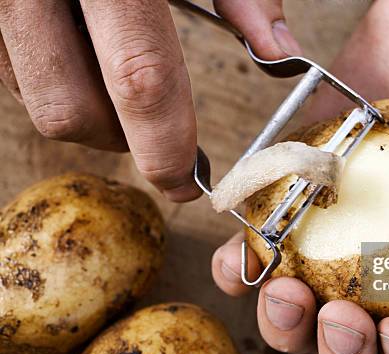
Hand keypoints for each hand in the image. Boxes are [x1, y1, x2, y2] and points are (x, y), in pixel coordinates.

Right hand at [0, 0, 300, 201]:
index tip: (188, 182)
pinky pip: (9, 70)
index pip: (141, 79)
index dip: (166, 146)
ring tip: (122, 87)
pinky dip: (54, 80)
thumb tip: (278, 52)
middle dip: (121, 140)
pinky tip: (83, 56)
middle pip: (70, 110)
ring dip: (87, 112)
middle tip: (158, 135)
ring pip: (34, 96)